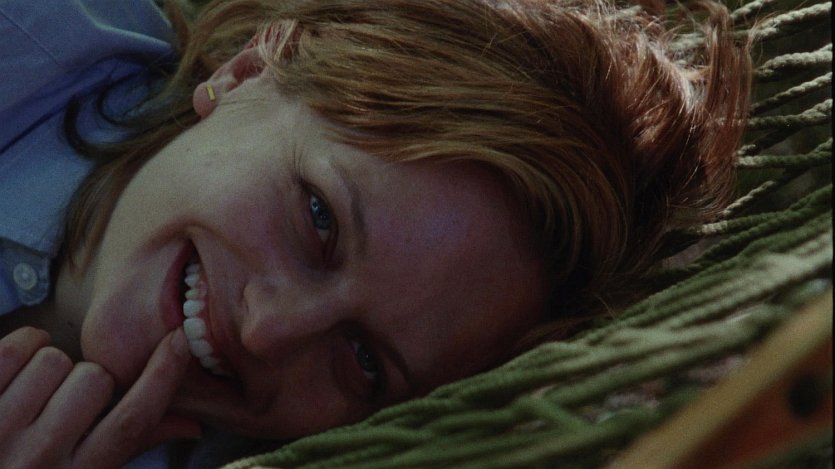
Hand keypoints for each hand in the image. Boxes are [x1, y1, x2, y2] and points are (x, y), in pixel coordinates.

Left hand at [0, 327, 199, 467]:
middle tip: (64, 400)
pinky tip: (16, 372)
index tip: (179, 341)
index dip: (162, 376)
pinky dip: (22, 347)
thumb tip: (192, 425)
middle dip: (85, 380)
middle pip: (94, 381)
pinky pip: (16, 347)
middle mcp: (38, 460)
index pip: (132, 421)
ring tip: (32, 393)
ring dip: (49, 367)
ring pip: (54, 359)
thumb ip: (133, 443)